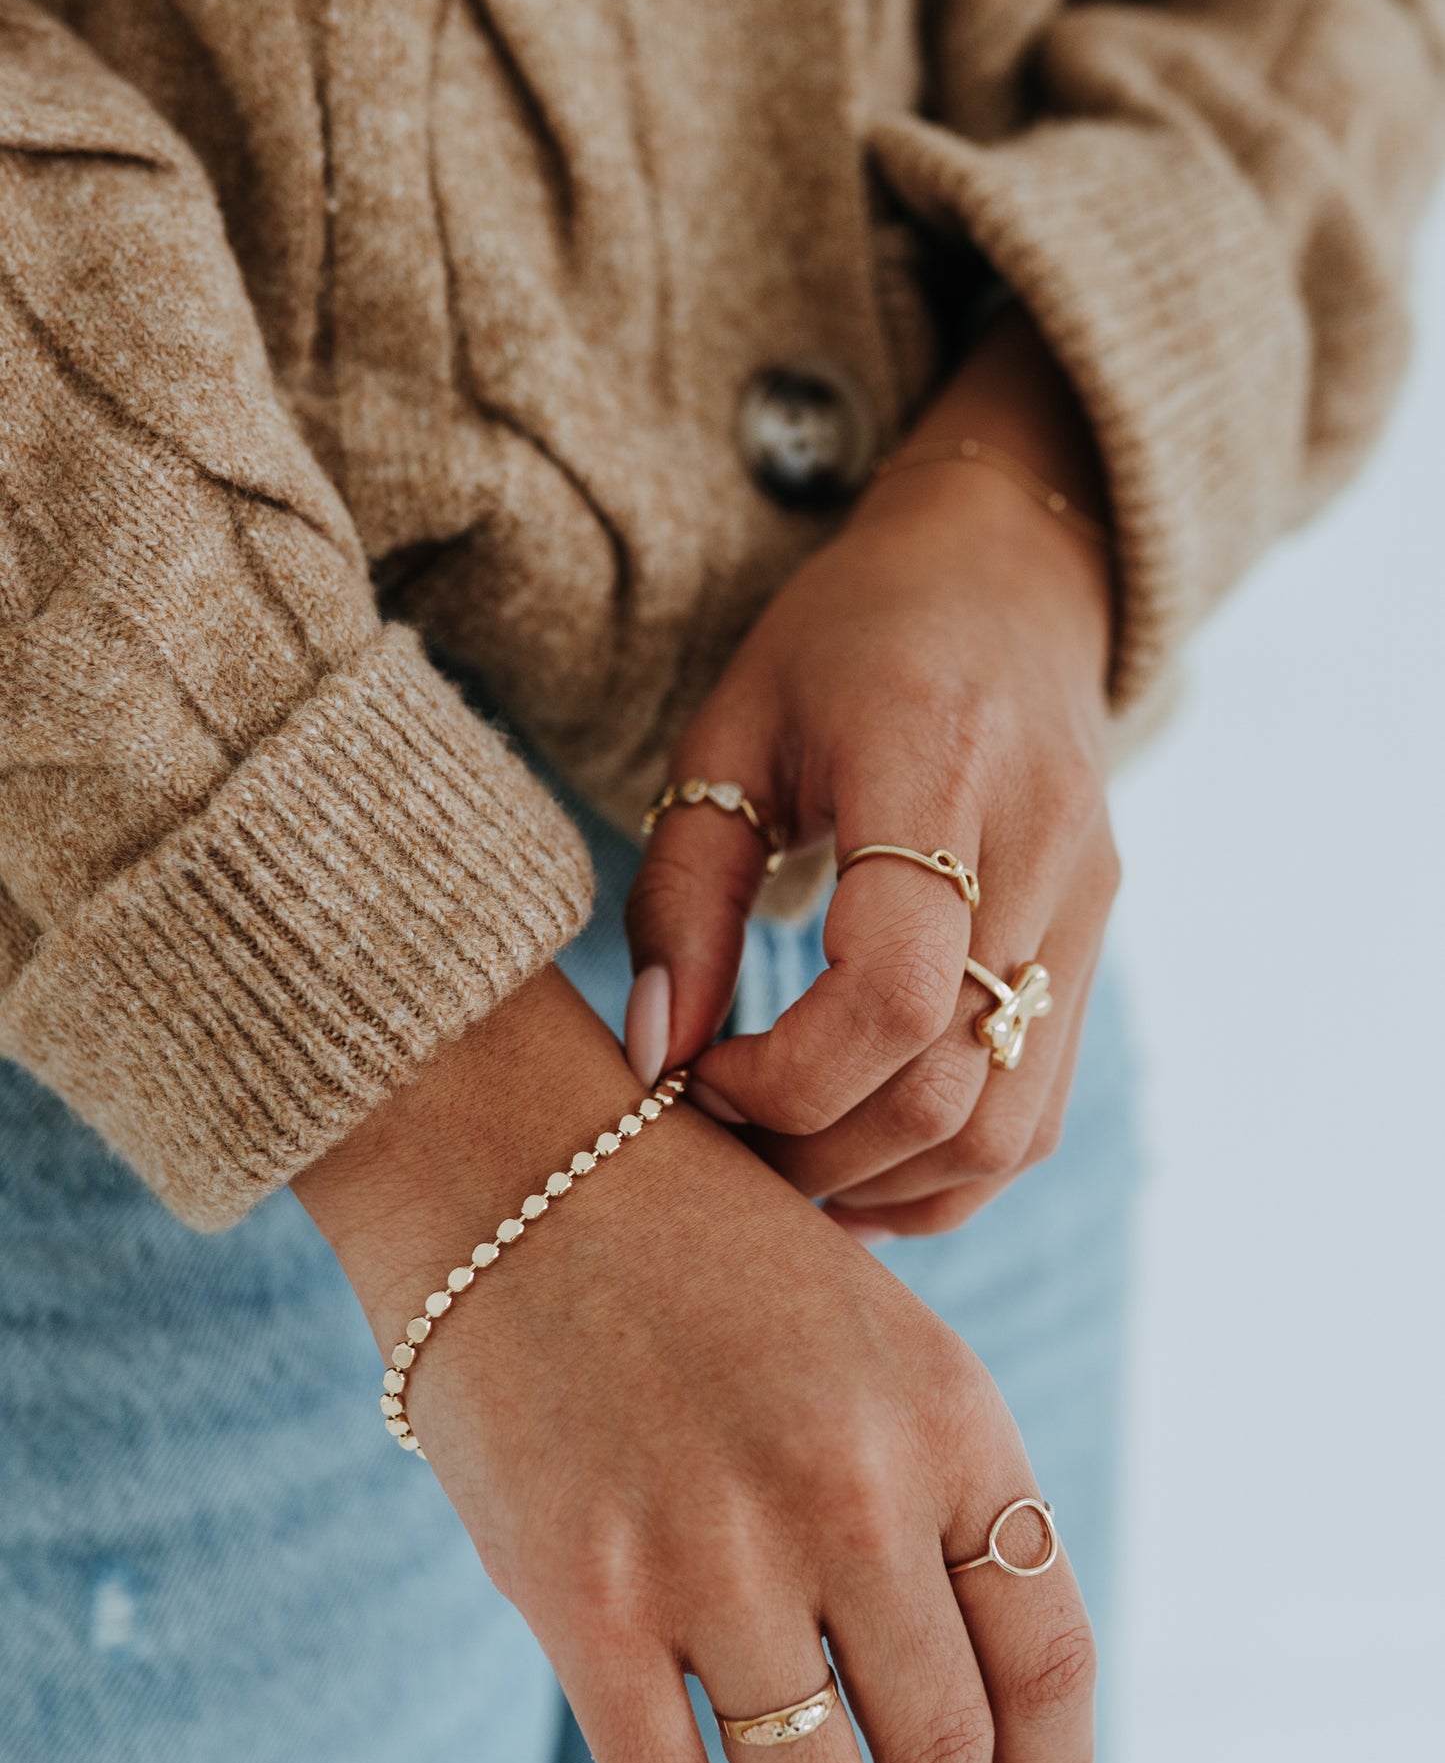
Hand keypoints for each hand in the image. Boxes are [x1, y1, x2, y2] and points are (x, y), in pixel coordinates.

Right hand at [296, 969, 1094, 1762]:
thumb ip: (942, 1489)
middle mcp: (851, 1493)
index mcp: (950, 1417)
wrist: (515, 1171)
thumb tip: (988, 1688)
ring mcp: (713, 1552)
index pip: (1049, 1655)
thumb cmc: (706, 1255)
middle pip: (944, 1745)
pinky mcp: (583, 1597)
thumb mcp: (877, 1339)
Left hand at [624, 308, 1119, 1235]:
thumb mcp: (729, 735)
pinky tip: (857, 1161)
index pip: (894, 992)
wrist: (1008, 582)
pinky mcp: (1095, 955)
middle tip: (723, 1133)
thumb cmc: (842, 649)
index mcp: (937, 765)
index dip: (787, 1080)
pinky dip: (944, 1175)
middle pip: (948, 1088)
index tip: (699, 1077)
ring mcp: (1088, 911)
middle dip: (815, 1149)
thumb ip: (685, 896)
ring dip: (881, 1180)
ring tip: (784, 1157)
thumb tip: (659, 1055)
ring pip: (1004, 1130)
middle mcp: (1041, 848)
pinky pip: (1034, 1117)